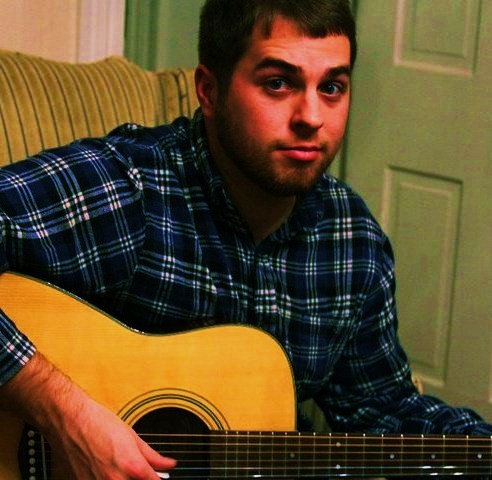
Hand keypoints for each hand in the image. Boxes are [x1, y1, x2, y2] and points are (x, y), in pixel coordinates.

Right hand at [49, 394, 175, 479]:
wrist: (73, 420)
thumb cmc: (101, 423)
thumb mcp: (132, 436)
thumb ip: (153, 455)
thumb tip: (168, 464)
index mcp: (132, 466)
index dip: (160, 479)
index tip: (162, 476)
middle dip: (144, 479)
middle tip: (146, 472)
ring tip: (129, 470)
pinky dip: (114, 479)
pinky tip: (114, 472)